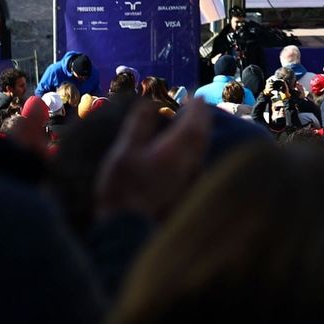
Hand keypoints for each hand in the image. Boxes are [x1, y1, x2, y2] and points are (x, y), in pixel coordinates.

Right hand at [95, 99, 211, 221]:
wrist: (125, 229)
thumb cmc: (121, 189)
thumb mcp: (123, 152)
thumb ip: (139, 125)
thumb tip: (150, 102)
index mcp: (174, 151)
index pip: (193, 123)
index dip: (196, 108)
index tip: (197, 95)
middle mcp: (187, 164)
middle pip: (201, 136)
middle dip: (202, 118)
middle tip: (200, 104)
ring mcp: (187, 180)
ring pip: (201, 150)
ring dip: (200, 133)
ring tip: (195, 122)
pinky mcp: (184, 192)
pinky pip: (196, 162)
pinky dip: (195, 149)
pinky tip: (188, 151)